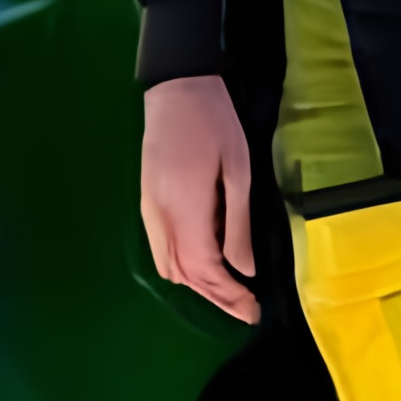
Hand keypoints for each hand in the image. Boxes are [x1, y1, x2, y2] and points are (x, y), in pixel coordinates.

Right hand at [140, 74, 259, 320]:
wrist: (175, 88)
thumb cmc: (214, 123)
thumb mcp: (238, 171)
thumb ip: (238, 224)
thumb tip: (245, 269)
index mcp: (185, 210)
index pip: (205, 269)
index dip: (229, 295)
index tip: (254, 309)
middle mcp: (160, 218)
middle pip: (184, 275)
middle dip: (217, 298)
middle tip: (247, 312)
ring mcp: (149, 211)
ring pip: (169, 266)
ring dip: (199, 287)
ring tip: (231, 295)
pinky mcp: (146, 203)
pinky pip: (160, 250)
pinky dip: (182, 269)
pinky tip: (204, 267)